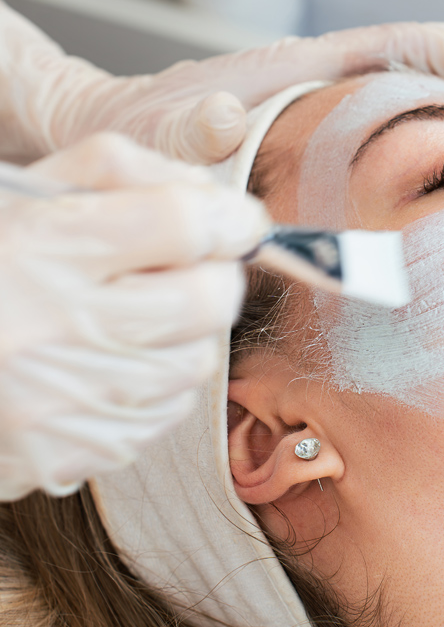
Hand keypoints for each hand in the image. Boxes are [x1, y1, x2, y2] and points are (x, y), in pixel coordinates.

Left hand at [0, 0, 443, 163]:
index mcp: (300, 71)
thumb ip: (194, 125)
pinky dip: (428, 174)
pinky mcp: (322, 156)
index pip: (398, 47)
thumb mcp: (164, 129)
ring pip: (415, 121)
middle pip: (425, 82)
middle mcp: (325, 92)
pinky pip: (389, 159)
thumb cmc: (145, 129)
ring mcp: (328, 124)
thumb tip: (225, 119)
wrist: (124, 137)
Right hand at [0, 134, 266, 498]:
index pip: (178, 223)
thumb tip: (213, 200)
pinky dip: (159, 384)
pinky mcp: (65, 453)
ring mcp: (59, 402)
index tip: (239, 221)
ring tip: (142, 317)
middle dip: (219, 277)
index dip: (228, 217)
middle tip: (199, 267)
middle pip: (207, 300)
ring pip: (196, 363)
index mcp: (36, 247)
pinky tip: (116, 363)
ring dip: (190, 334)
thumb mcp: (18, 193)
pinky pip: (163, 416)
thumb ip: (117, 173)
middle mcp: (49, 328)